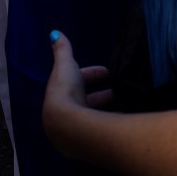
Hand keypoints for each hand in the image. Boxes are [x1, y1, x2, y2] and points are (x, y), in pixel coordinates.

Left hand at [43, 31, 111, 152]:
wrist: (68, 124)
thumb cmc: (66, 91)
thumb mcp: (65, 65)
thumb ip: (62, 49)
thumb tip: (54, 32)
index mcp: (58, 94)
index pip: (75, 82)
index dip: (90, 75)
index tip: (107, 72)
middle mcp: (63, 113)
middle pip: (83, 101)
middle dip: (99, 94)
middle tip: (116, 90)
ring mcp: (73, 130)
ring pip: (90, 116)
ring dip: (104, 107)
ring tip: (122, 101)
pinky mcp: (83, 143)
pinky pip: (97, 129)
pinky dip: (107, 122)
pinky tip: (120, 120)